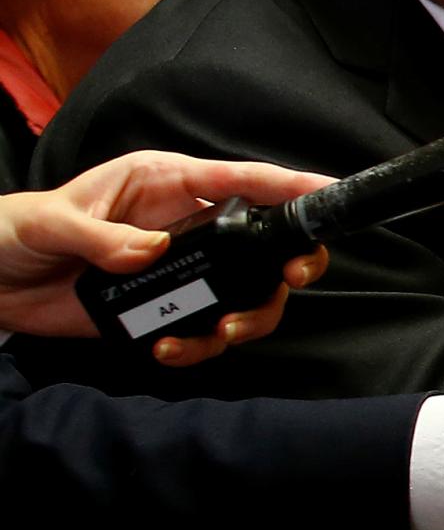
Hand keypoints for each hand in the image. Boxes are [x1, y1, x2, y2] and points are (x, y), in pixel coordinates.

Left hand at [0, 150, 332, 358]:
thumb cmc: (14, 231)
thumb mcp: (50, 222)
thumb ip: (100, 236)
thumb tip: (152, 251)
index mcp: (165, 185)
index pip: (240, 180)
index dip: (289, 185)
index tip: (326, 194)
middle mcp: (185, 226)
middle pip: (265, 243)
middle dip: (289, 263)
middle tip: (291, 279)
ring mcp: (182, 271)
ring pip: (248, 293)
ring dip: (248, 318)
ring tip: (218, 335)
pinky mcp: (166, 310)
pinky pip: (207, 331)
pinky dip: (199, 347)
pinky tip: (167, 350)